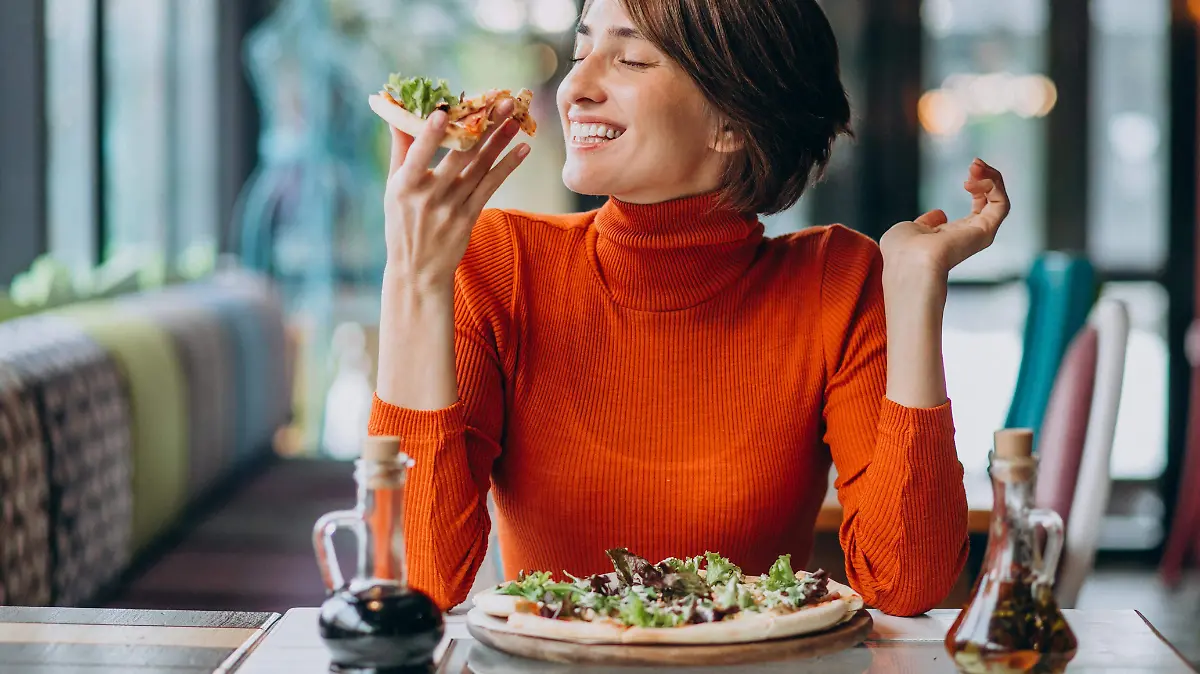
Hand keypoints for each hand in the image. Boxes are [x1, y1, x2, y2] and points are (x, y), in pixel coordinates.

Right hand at [383, 99, 528, 290]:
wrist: (418, 269)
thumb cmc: (402, 222)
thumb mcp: (393, 187)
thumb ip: (401, 150)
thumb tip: (396, 113)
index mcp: (404, 186)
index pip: (418, 156)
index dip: (430, 135)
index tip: (443, 112)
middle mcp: (429, 196)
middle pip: (459, 156)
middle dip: (482, 127)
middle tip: (501, 102)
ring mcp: (452, 207)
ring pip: (480, 168)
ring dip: (500, 142)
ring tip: (516, 119)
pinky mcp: (469, 216)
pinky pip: (492, 186)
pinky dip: (508, 167)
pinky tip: (522, 149)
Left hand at [879, 158, 1009, 280]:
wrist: (908, 261)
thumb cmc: (901, 251)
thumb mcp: (909, 229)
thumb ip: (925, 222)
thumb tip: (939, 214)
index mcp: (952, 236)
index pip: (978, 208)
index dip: (976, 187)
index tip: (966, 175)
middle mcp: (969, 236)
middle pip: (992, 201)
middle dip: (987, 177)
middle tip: (974, 163)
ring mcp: (979, 234)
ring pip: (1000, 201)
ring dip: (992, 177)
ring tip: (976, 166)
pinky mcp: (986, 231)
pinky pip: (1001, 204)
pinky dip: (994, 186)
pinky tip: (976, 179)